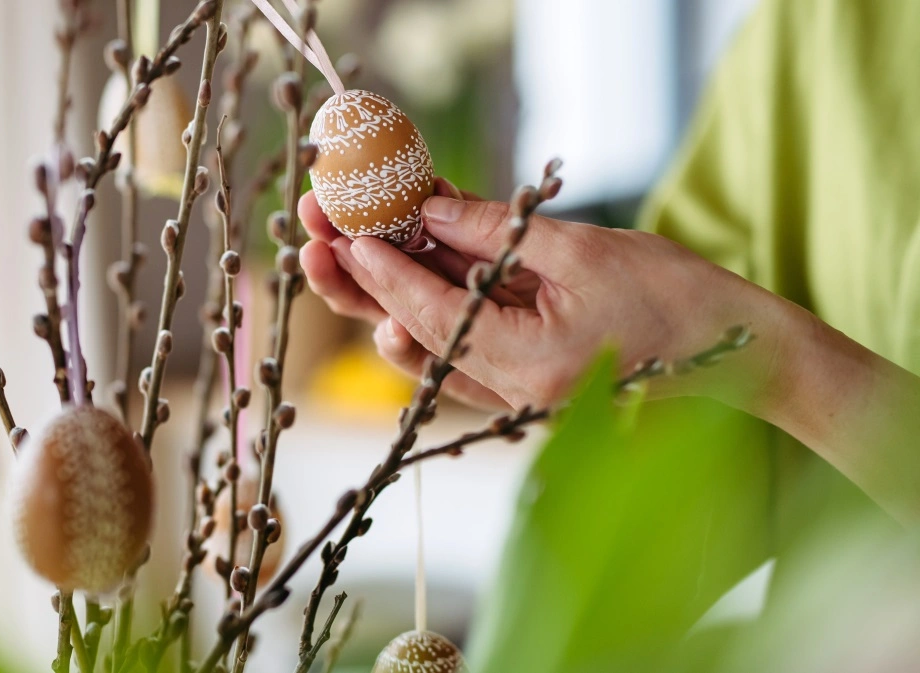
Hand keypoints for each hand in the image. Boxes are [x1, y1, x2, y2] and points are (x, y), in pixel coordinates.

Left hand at [304, 183, 786, 410]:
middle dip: (362, 285)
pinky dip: (428, 320)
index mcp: (531, 367)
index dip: (383, 270)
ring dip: (385, 301)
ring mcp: (519, 395)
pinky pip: (460, 360)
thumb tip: (427, 210)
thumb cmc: (679, 300)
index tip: (343, 233)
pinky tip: (396, 287)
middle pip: (414, 338)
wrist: (740, 354)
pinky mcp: (527, 385)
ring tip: (345, 252)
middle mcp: (514, 393)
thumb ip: (498, 233)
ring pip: (428, 352)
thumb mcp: (582, 251)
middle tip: (316, 238)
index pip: (433, 316)